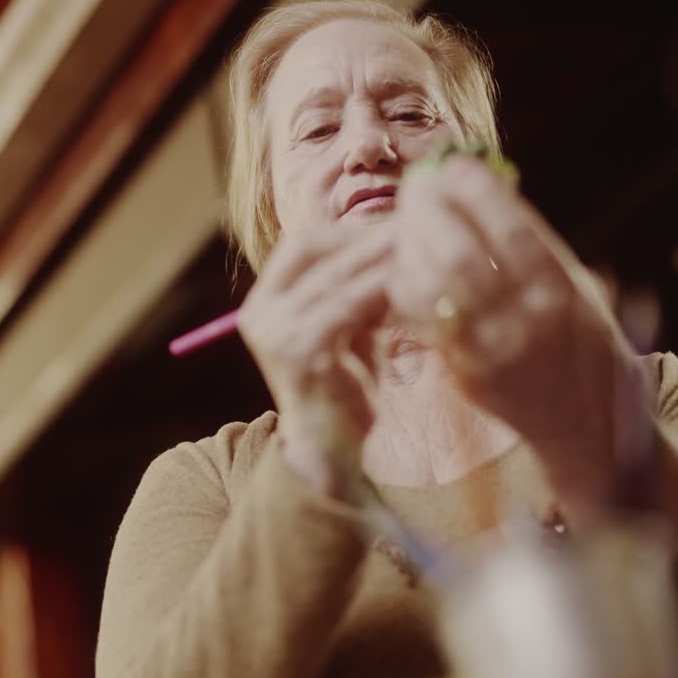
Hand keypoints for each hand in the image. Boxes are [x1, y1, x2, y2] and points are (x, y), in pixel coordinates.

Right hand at [237, 224, 392, 499]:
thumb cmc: (344, 387)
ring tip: (417, 248)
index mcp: (263, 302)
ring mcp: (274, 332)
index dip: (346, 231)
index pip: (300, 245)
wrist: (330, 451)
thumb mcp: (347, 328)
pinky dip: (377, 292)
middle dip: (364, 238)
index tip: (393, 225)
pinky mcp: (297, 352)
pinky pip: (343, 308)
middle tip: (412, 226)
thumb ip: (358, 290)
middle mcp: (260, 313)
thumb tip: (399, 240)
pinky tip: (408, 285)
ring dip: (377, 259)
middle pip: (312, 251)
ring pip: (331, 277)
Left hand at [387, 155, 652, 521]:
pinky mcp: (464, 372)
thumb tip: (487, 182)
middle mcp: (528, 321)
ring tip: (405, 221)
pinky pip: (422, 321)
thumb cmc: (579, 341)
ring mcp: (492, 351)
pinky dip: (406, 285)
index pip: (512, 231)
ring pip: (434, 286)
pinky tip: (402, 264)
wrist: (588, 424)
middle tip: (416, 186)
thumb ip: (533, 242)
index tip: (452, 165)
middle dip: (430, 212)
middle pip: (461, 255)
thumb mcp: (575, 286)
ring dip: (411, 244)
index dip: (476, 192)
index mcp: (562, 291)